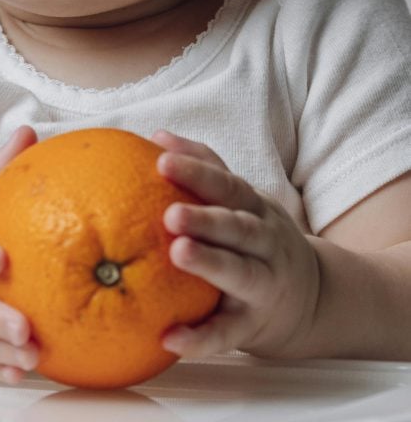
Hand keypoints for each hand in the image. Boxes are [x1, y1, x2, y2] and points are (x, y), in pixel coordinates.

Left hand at [152, 130, 320, 358]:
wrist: (314, 299)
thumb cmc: (258, 239)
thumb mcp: (243, 202)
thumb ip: (206, 168)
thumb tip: (157, 135)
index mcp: (254, 209)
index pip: (227, 185)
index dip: (197, 171)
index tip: (162, 160)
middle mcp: (264, 244)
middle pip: (238, 227)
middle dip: (206, 220)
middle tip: (171, 214)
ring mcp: (264, 285)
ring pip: (240, 274)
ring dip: (210, 264)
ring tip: (177, 254)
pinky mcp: (254, 325)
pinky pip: (227, 333)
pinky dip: (200, 338)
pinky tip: (169, 338)